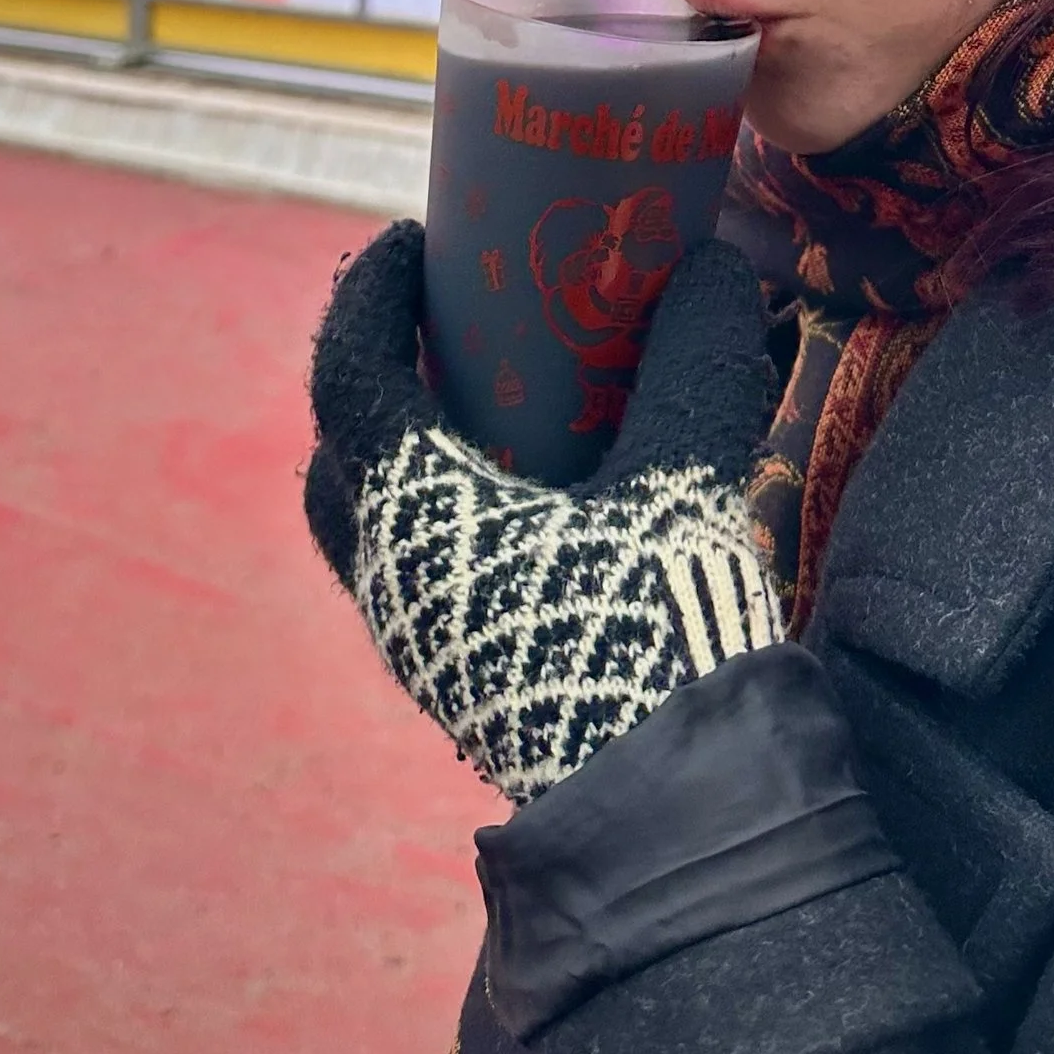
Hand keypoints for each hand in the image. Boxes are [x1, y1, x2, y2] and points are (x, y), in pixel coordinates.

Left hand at [306, 223, 780, 804]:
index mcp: (410, 512)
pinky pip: (424, 581)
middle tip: (447, 329)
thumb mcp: (683, 472)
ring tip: (498, 416)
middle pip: (341, 459)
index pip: (345, 374)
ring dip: (412, 459)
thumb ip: (694, 355)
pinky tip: (541, 508)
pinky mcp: (464, 688)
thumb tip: (711, 256)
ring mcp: (421, 645)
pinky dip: (453, 522)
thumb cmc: (653, 631)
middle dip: (378, 379)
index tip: (413, 241)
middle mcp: (391, 578)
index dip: (367, 295)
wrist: (674, 812)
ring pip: (377, 529)